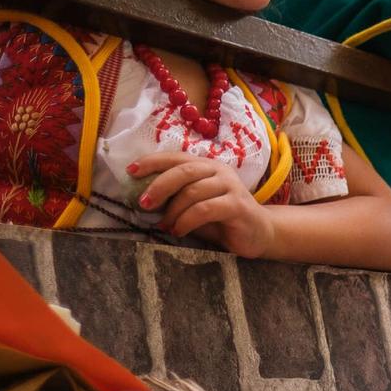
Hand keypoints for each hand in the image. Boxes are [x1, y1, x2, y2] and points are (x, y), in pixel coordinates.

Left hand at [129, 152, 275, 256]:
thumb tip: (142, 199)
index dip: (152, 162)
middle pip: (183, 171)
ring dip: (172, 211)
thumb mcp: (194, 205)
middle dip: (159, 186)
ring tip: (164, 226)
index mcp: (206, 166)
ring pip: (192, 192)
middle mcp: (219, 171)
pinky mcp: (238, 206)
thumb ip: (175, 198)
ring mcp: (231, 187)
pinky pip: (205, 209)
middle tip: (143, 204)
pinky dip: (186, 221)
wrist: (260, 233)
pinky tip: (179, 231)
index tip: (130, 171)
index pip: (176, 157)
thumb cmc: (222, 220)